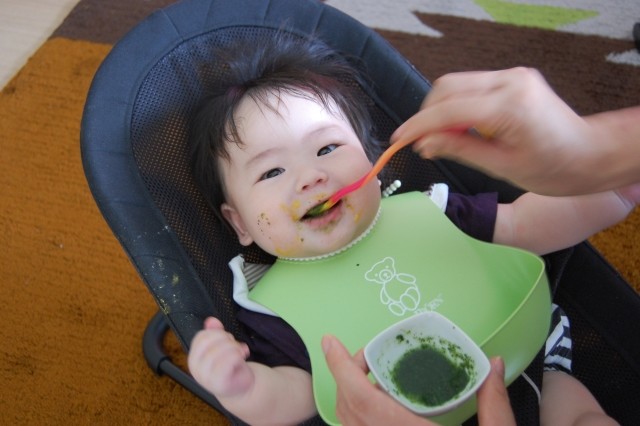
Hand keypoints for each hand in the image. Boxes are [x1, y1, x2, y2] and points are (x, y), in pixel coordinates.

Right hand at [188, 317, 253, 397]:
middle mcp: (195, 367)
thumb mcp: (222, 346)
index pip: (202, 336)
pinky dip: (238, 356)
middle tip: (235, 346)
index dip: (218, 333)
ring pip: (221, 349)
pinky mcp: (218, 383)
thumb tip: (211, 320)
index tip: (228, 339)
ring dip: (235, 348)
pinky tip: (242, 359)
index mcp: (194, 357)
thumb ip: (215, 332)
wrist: (239, 388)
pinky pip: (229, 361)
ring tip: (240, 353)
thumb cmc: (229, 365)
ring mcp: (205, 376)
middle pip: (211, 340)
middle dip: (227, 339)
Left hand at [322, 334, 514, 425]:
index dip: (340, 367)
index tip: (329, 340)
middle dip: (348, 373)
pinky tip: (379, 405)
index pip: (360, 398)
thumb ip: (494, 404)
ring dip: (351, 394)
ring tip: (372, 375)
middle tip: (368, 354)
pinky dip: (357, 414)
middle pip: (348, 406)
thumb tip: (492, 365)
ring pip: (348, 423)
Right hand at [391, 67, 613, 195]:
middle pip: (447, 87)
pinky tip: (459, 129)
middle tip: (420, 143)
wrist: (590, 155)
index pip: (448, 109)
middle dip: (427, 115)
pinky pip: (472, 87)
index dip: (418, 125)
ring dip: (441, 109)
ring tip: (440, 140)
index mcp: (509, 106)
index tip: (398, 140)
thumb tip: (423, 143)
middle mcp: (511, 81)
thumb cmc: (554, 168)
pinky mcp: (513, 79)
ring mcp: (513, 76)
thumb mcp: (501, 166)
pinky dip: (457, 106)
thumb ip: (459, 149)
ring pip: (457, 84)